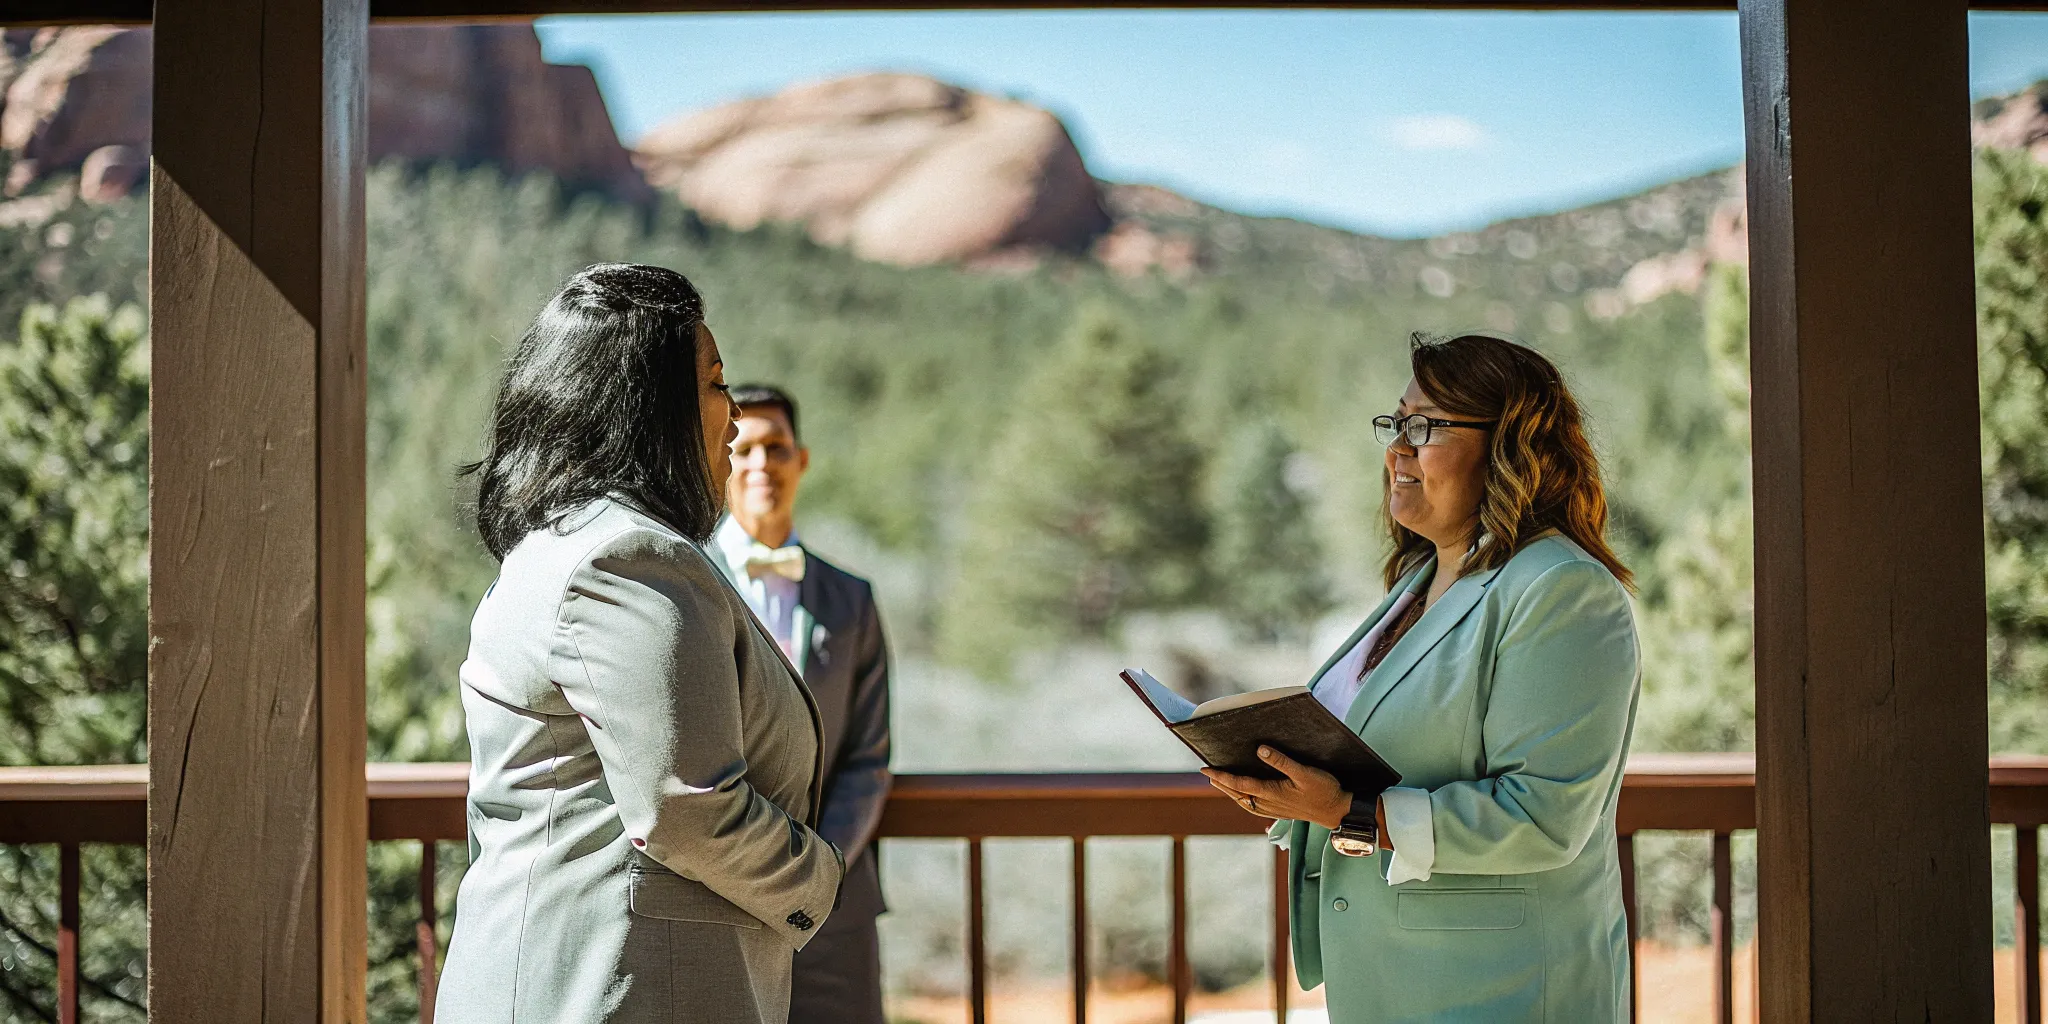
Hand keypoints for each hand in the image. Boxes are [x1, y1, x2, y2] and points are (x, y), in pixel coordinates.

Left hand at [1203, 746, 1349, 830]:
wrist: (1338, 812)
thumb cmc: (1324, 790)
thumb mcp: (1304, 772)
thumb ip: (1281, 761)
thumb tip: (1259, 749)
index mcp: (1271, 792)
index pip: (1239, 784)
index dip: (1221, 776)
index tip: (1205, 769)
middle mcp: (1269, 803)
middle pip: (1238, 794)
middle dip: (1222, 784)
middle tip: (1207, 774)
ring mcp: (1274, 810)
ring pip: (1245, 802)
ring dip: (1231, 793)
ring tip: (1221, 783)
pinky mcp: (1280, 812)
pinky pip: (1254, 807)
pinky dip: (1244, 800)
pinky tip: (1245, 797)